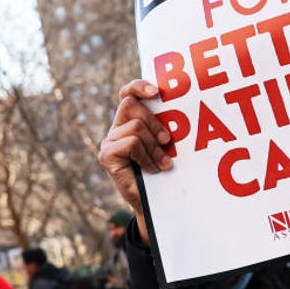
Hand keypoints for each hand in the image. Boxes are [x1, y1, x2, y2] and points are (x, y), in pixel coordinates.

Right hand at [97, 80, 172, 245]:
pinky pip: (131, 144)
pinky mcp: (106, 155)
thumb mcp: (166, 144)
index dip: (138, 86)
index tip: (156, 91)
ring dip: (154, 146)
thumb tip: (183, 107)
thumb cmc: (163, 170)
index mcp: (130, 121)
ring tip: (162, 162)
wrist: (154, 202)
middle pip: (131, 105)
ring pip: (135, 127)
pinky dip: (147, 157)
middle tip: (168, 142)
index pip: (127, 94)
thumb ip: (165, 126)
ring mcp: (108, 141)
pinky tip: (152, 169)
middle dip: (155, 122)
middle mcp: (116, 128)